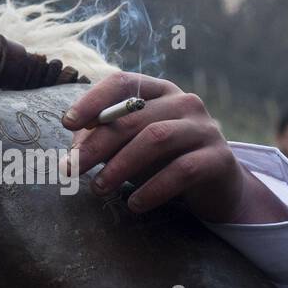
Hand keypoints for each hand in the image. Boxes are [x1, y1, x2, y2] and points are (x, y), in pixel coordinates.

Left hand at [61, 72, 287, 224]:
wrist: (217, 188)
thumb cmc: (163, 160)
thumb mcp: (129, 146)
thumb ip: (103, 140)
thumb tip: (73, 152)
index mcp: (158, 91)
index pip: (121, 82)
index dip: (92, 100)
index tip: (67, 123)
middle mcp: (184, 102)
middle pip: (133, 116)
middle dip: (97, 144)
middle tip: (72, 168)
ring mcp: (205, 128)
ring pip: (156, 138)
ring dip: (120, 166)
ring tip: (98, 189)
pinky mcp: (220, 158)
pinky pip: (182, 170)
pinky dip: (153, 189)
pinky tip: (134, 204)